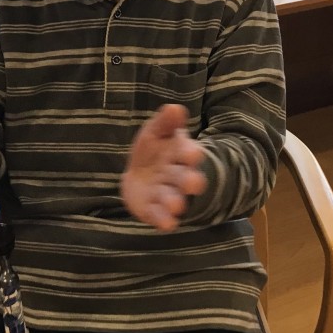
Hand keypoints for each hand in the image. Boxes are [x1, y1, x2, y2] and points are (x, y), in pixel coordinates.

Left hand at [121, 104, 206, 230]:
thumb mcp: (156, 132)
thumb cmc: (153, 150)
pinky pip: (159, 215)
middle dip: (189, 181)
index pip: (188, 153)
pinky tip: (166, 224)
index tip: (191, 154)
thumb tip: (174, 108)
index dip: (189, 153)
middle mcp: (177, 175)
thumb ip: (165, 123)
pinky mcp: (154, 209)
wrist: (139, 173)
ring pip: (174, 198)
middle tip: (192, 183)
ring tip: (175, 205)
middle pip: (185, 178)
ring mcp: (167, 194)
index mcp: (180, 154)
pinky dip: (163, 219)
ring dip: (175, 202)